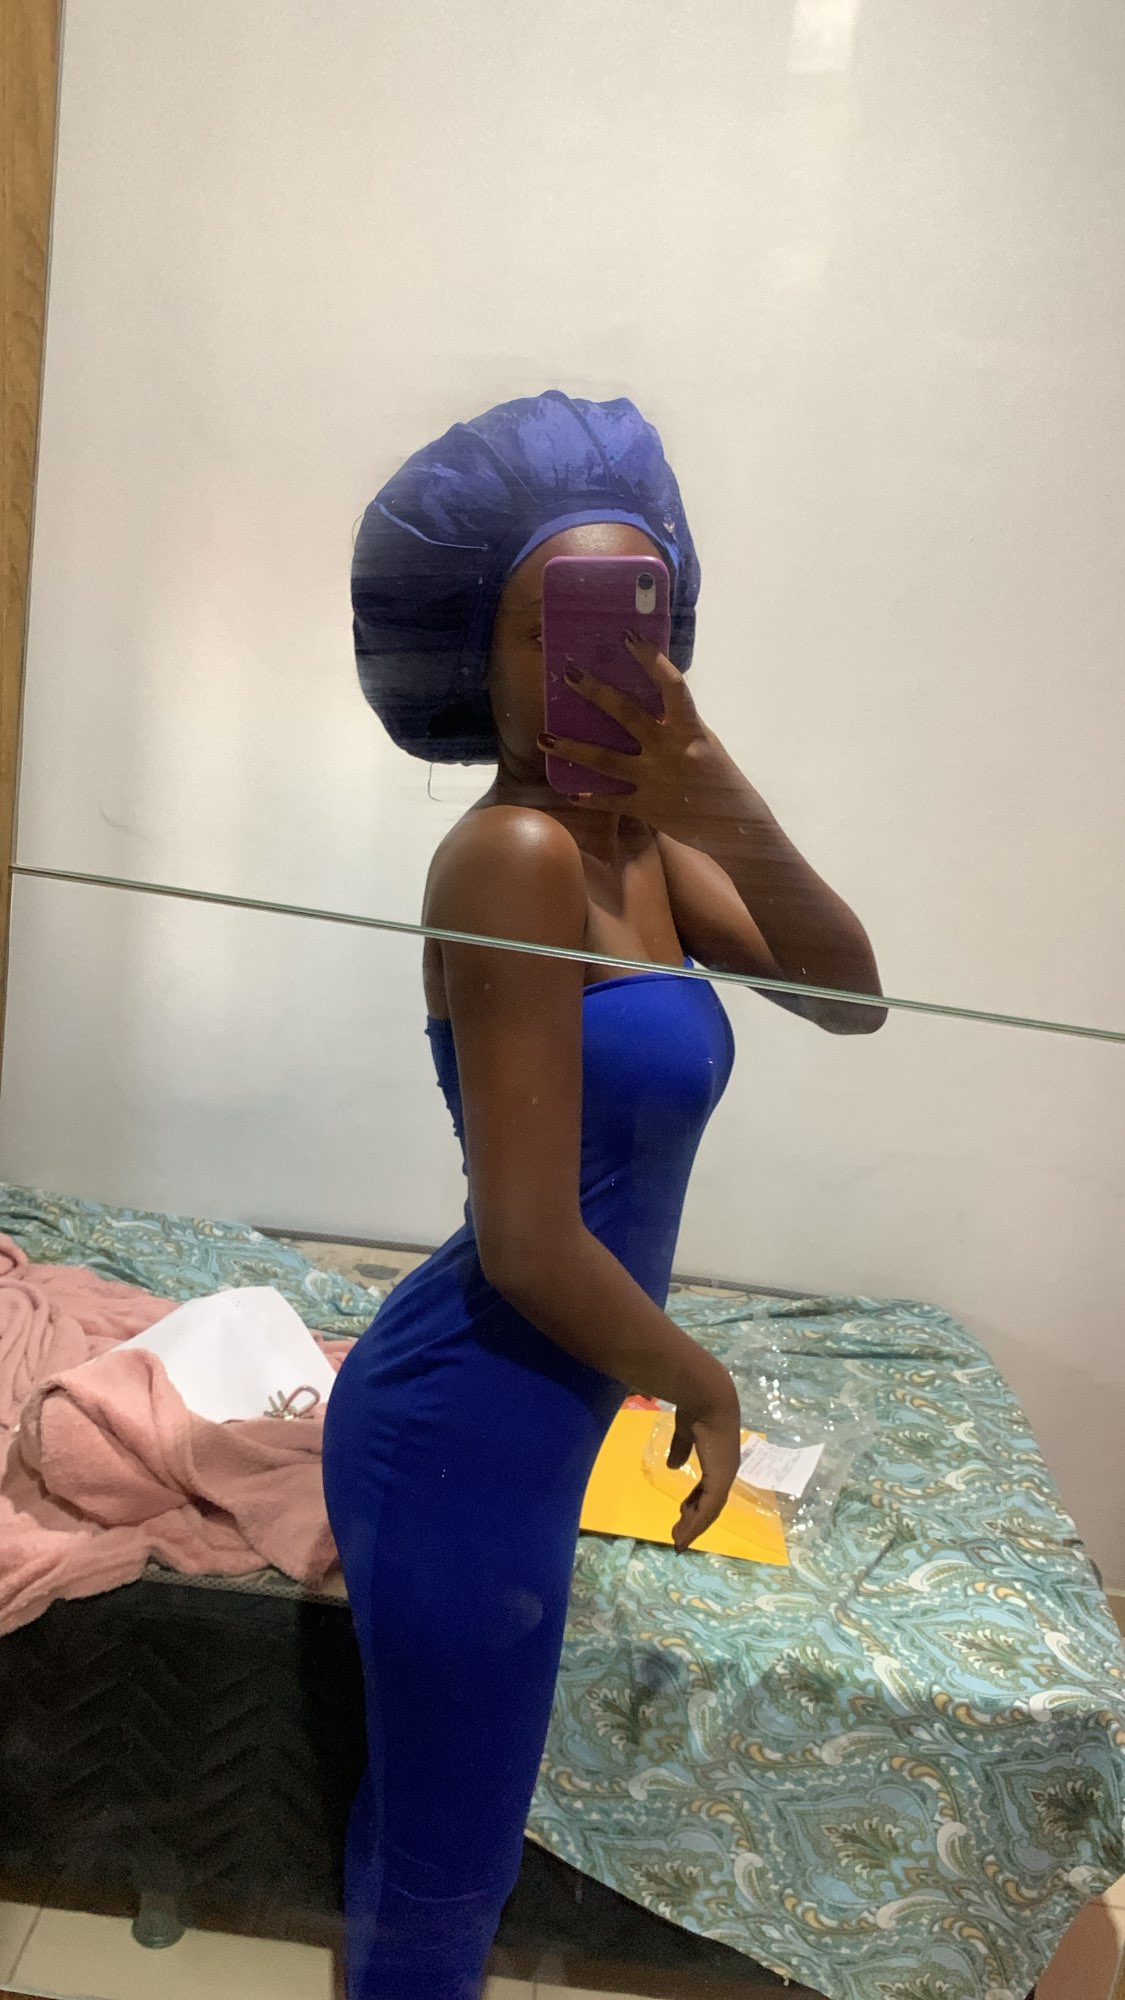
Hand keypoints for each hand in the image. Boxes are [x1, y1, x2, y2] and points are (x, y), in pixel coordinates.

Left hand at [537, 636, 747, 832]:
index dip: (651, 659)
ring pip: (605, 760)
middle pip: (627, 715)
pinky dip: (590, 799)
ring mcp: (654, 779)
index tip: (627, 637)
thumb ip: (680, 724)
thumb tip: (654, 700)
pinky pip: (611, 802)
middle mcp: (669, 750)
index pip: (671, 685)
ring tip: (544, 739)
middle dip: (596, 692)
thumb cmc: (721, 779)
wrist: (736, 825)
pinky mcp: (647, 807)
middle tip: (569, 673)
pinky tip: (570, 794)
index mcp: (689, 729)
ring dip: (572, 748)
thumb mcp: (706, 743)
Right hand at [667, 1362, 741, 1553]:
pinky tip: (684, 1534)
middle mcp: (726, 1470)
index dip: (696, 1501)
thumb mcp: (685, 1432)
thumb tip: (673, 1465)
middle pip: (711, 1504)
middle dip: (695, 1520)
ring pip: (710, 1510)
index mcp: (720, 1459)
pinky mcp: (720, 1479)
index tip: (682, 1512)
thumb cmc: (696, 1409)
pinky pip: (708, 1508)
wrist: (707, 1397)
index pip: (710, 1488)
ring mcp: (725, 1476)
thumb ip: (681, 1449)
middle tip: (679, 1534)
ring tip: (679, 1539)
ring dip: (694, 1526)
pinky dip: (697, 1523)